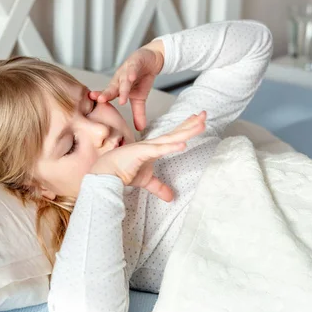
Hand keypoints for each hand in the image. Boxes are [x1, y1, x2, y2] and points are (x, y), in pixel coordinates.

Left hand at [89, 40, 164, 130]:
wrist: (151, 60)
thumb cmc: (141, 79)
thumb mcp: (140, 98)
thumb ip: (138, 113)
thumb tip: (140, 129)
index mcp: (118, 87)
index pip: (108, 95)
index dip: (101, 100)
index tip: (90, 107)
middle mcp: (120, 79)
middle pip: (112, 88)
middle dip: (106, 94)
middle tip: (100, 100)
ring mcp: (127, 70)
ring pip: (124, 80)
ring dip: (123, 88)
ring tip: (122, 98)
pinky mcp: (136, 63)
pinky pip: (133, 68)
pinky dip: (132, 73)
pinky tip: (131, 78)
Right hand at [90, 112, 205, 201]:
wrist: (106, 175)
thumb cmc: (123, 173)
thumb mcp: (146, 181)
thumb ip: (159, 187)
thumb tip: (171, 197)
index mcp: (154, 148)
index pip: (173, 136)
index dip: (186, 127)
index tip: (198, 119)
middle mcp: (152, 144)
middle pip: (175, 132)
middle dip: (191, 123)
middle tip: (205, 114)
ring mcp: (147, 147)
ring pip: (170, 138)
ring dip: (186, 131)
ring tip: (200, 123)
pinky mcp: (141, 153)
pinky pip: (158, 149)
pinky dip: (170, 147)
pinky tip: (183, 143)